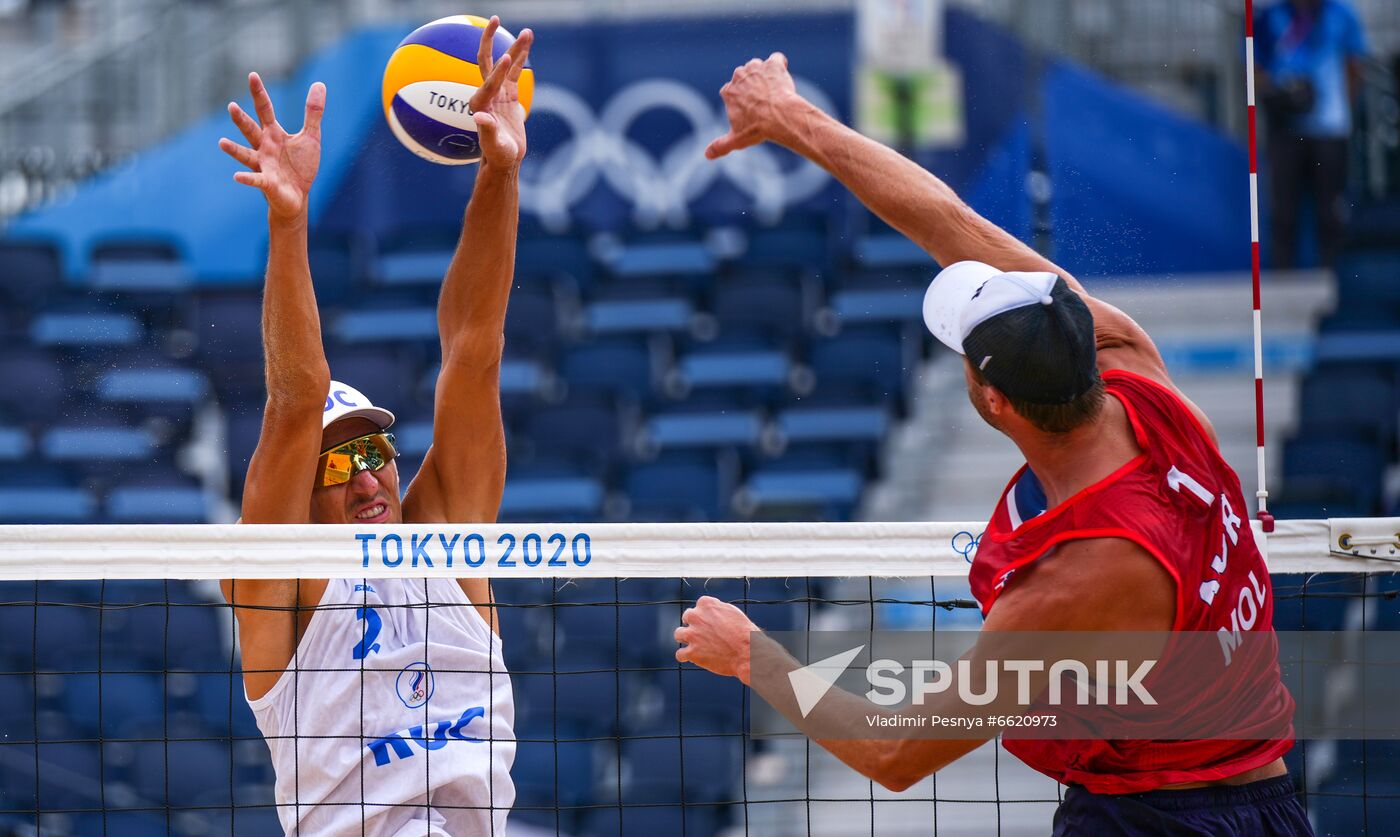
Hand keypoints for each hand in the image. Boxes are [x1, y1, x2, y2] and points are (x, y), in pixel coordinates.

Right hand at [220, 72, 323, 219]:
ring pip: (246, 155)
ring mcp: (263, 165)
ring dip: (234, 150)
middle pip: (251, 130)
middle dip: (241, 120)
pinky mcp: (267, 183)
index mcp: (274, 134)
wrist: (298, 196)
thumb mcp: (311, 137)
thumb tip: (320, 84)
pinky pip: (256, 180)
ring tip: (221, 142)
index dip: (259, 93)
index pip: (264, 110)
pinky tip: (236, 177)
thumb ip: (313, 112)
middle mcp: (264, 147)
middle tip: (231, 106)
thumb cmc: (301, 166)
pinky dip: (247, 179)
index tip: (252, 75)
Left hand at [468, 17, 532, 169]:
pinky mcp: (507, 94)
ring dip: (516, 48)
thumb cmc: (497, 154)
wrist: (503, 159)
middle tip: (495, 20)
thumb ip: (487, 130)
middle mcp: (486, 93)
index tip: (510, 57)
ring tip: (528, 32)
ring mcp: (497, 92)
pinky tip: (527, 45)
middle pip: (487, 60)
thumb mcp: (494, 145)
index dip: (499, 70)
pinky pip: (514, 72)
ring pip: (506, 64)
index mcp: (480, 104)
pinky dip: (521, 59)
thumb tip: (479, 116)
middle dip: (489, 40)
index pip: (490, 82)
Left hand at [675, 596, 758, 681]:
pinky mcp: (691, 652)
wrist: (749, 653)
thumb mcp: (733, 613)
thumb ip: (717, 610)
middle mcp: (696, 616)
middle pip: (687, 618)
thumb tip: (710, 612)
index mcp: (706, 604)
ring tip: (696, 646)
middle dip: (694, 625)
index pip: (698, 606)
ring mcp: (692, 634)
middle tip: (704, 635)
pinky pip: (680, 654)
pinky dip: (686, 656)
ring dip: (686, 639)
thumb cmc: (746, 633)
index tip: (711, 623)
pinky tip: (693, 658)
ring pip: (678, 634)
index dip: (705, 616)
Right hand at [706, 52, 802, 159]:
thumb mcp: (737, 140)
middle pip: (744, 77)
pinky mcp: (773, 65)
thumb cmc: (758, 128)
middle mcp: (739, 75)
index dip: (740, 100)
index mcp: (728, 91)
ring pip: (759, 67)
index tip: (750, 110)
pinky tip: (783, 75)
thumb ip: (721, 146)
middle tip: (763, 101)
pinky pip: (777, 59)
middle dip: (752, 86)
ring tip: (773, 90)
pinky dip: (780, 65)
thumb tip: (707, 155)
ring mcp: (756, 68)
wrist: (780, 117)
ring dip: (764, 75)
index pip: (731, 91)